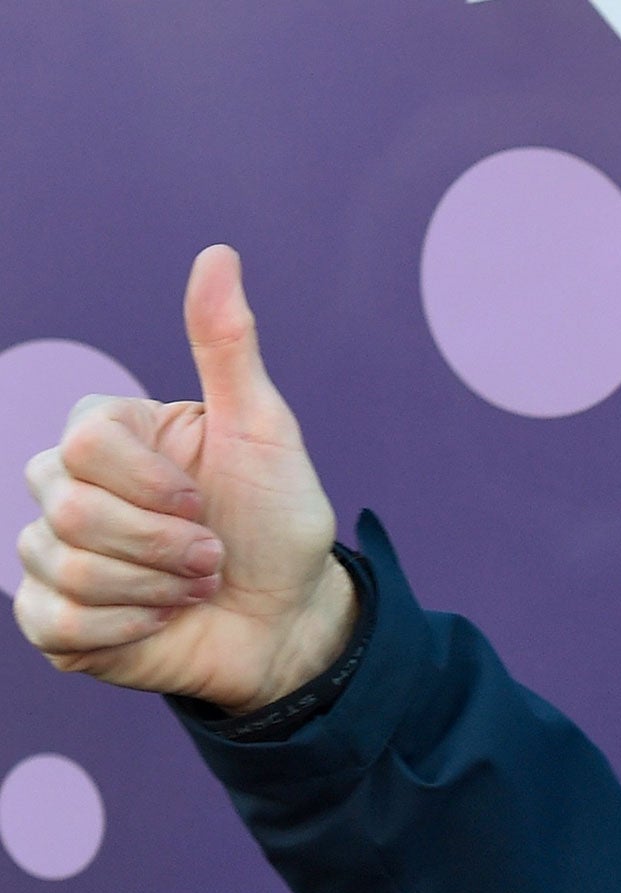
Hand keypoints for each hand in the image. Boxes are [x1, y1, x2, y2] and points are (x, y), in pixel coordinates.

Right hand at [14, 245, 355, 712]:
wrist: (290, 617)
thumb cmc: (277, 522)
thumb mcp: (264, 431)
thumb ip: (228, 347)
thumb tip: (218, 254)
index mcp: (107, 436)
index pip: (85, 443)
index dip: (154, 486)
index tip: (207, 503)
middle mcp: (66, 488)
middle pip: (71, 509)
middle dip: (164, 545)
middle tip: (213, 558)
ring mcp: (52, 554)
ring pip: (67, 568)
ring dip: (156, 590)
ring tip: (195, 588)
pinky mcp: (55, 621)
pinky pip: (60, 625)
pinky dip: (128, 631)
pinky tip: (162, 623)